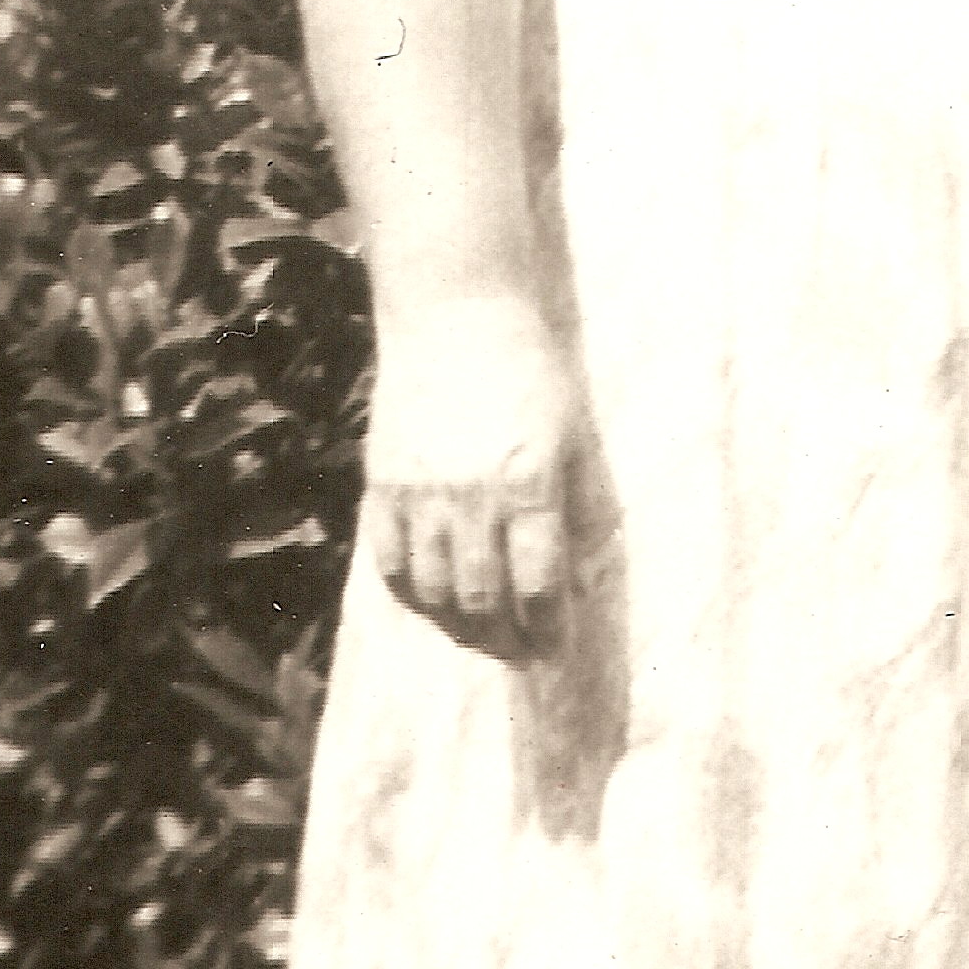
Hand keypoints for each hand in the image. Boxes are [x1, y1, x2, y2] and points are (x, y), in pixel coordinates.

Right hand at [361, 288, 589, 662]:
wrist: (457, 316)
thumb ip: (585, 506)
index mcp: (529, 482)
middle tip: (519, 652)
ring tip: (482, 635)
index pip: (539, 584)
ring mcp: (419, 493)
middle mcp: (471, 495)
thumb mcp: (577, 434)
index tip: (557, 649)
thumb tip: (587, 575)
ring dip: (459, 627)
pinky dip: (412, 597)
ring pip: (433, 593)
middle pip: (483, 599)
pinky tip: (434, 602)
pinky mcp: (382, 484)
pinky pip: (390, 565)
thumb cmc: (530, 373)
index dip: (549, 629)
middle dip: (505, 640)